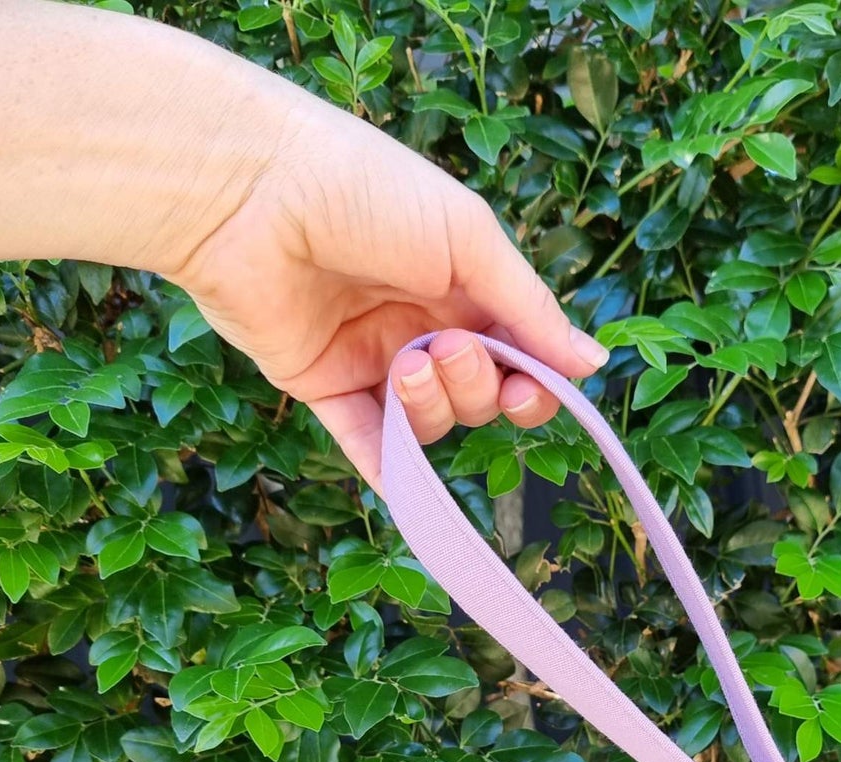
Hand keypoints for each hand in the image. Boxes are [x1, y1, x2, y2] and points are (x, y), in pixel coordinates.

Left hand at [172, 91, 604, 487]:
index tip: (536, 389)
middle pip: (479, 395)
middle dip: (477, 385)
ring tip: (406, 365)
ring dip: (432, 404)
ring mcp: (371, 359)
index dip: (534, 383)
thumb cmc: (364, 191)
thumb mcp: (468, 238)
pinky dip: (391, 472)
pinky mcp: (322, 385)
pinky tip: (410, 491)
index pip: (519, 354)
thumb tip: (593, 364)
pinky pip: (367, 444)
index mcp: (463, 282)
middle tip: (448, 348)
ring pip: (430, 421)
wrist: (248, 192)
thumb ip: (528, 309)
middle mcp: (421, 324)